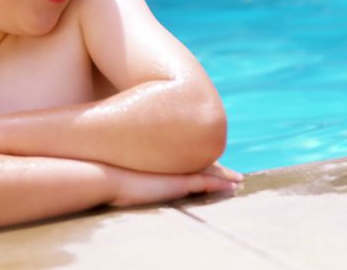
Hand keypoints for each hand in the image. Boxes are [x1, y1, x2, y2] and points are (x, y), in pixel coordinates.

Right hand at [107, 164, 242, 206]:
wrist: (107, 174)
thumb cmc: (109, 171)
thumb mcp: (124, 166)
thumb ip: (132, 165)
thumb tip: (126, 166)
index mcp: (162, 159)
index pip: (188, 159)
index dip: (203, 162)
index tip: (213, 163)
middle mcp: (173, 162)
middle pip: (203, 164)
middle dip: (219, 168)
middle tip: (234, 173)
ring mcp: (178, 171)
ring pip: (210, 172)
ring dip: (225, 177)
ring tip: (239, 180)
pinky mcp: (180, 183)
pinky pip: (207, 183)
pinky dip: (221, 184)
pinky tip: (233, 186)